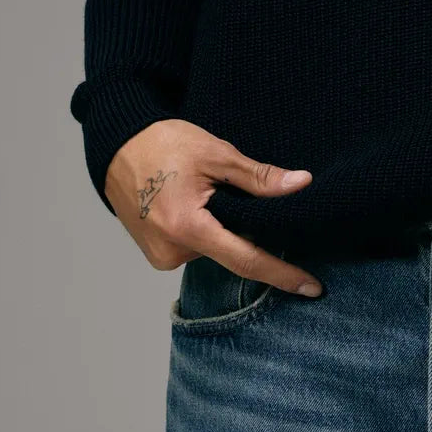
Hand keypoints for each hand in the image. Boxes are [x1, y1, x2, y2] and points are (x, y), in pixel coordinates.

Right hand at [103, 118, 323, 297]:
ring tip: (207, 189)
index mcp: (187, 227)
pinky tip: (197, 201)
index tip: (313, 288)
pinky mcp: (156, 253)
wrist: (118, 143)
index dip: (282, 274)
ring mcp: (161, 256)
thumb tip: (301, 184)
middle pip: (231, 251)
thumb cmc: (163, 143)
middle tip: (239, 194)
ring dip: (225, 227)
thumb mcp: (216, 153)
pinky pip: (196, 246)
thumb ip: (259, 177)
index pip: (247, 260)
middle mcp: (171, 251)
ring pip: (214, 248)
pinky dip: (207, 229)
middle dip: (249, 231)